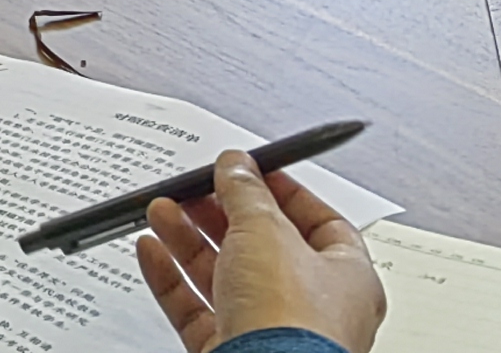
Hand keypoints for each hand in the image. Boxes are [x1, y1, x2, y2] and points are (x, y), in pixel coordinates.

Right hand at [135, 154, 385, 352]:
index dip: (283, 192)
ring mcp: (270, 333)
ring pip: (225, 277)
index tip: (248, 171)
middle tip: (195, 189)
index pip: (320, 223)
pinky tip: (152, 251)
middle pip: (263, 248)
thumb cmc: (291, 323)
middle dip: (223, 214)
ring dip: (189, 239)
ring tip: (162, 210)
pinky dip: (172, 279)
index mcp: (347, 279)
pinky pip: (198, 310)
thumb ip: (245, 193)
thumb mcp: (265, 231)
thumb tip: (236, 166)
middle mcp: (313, 310)